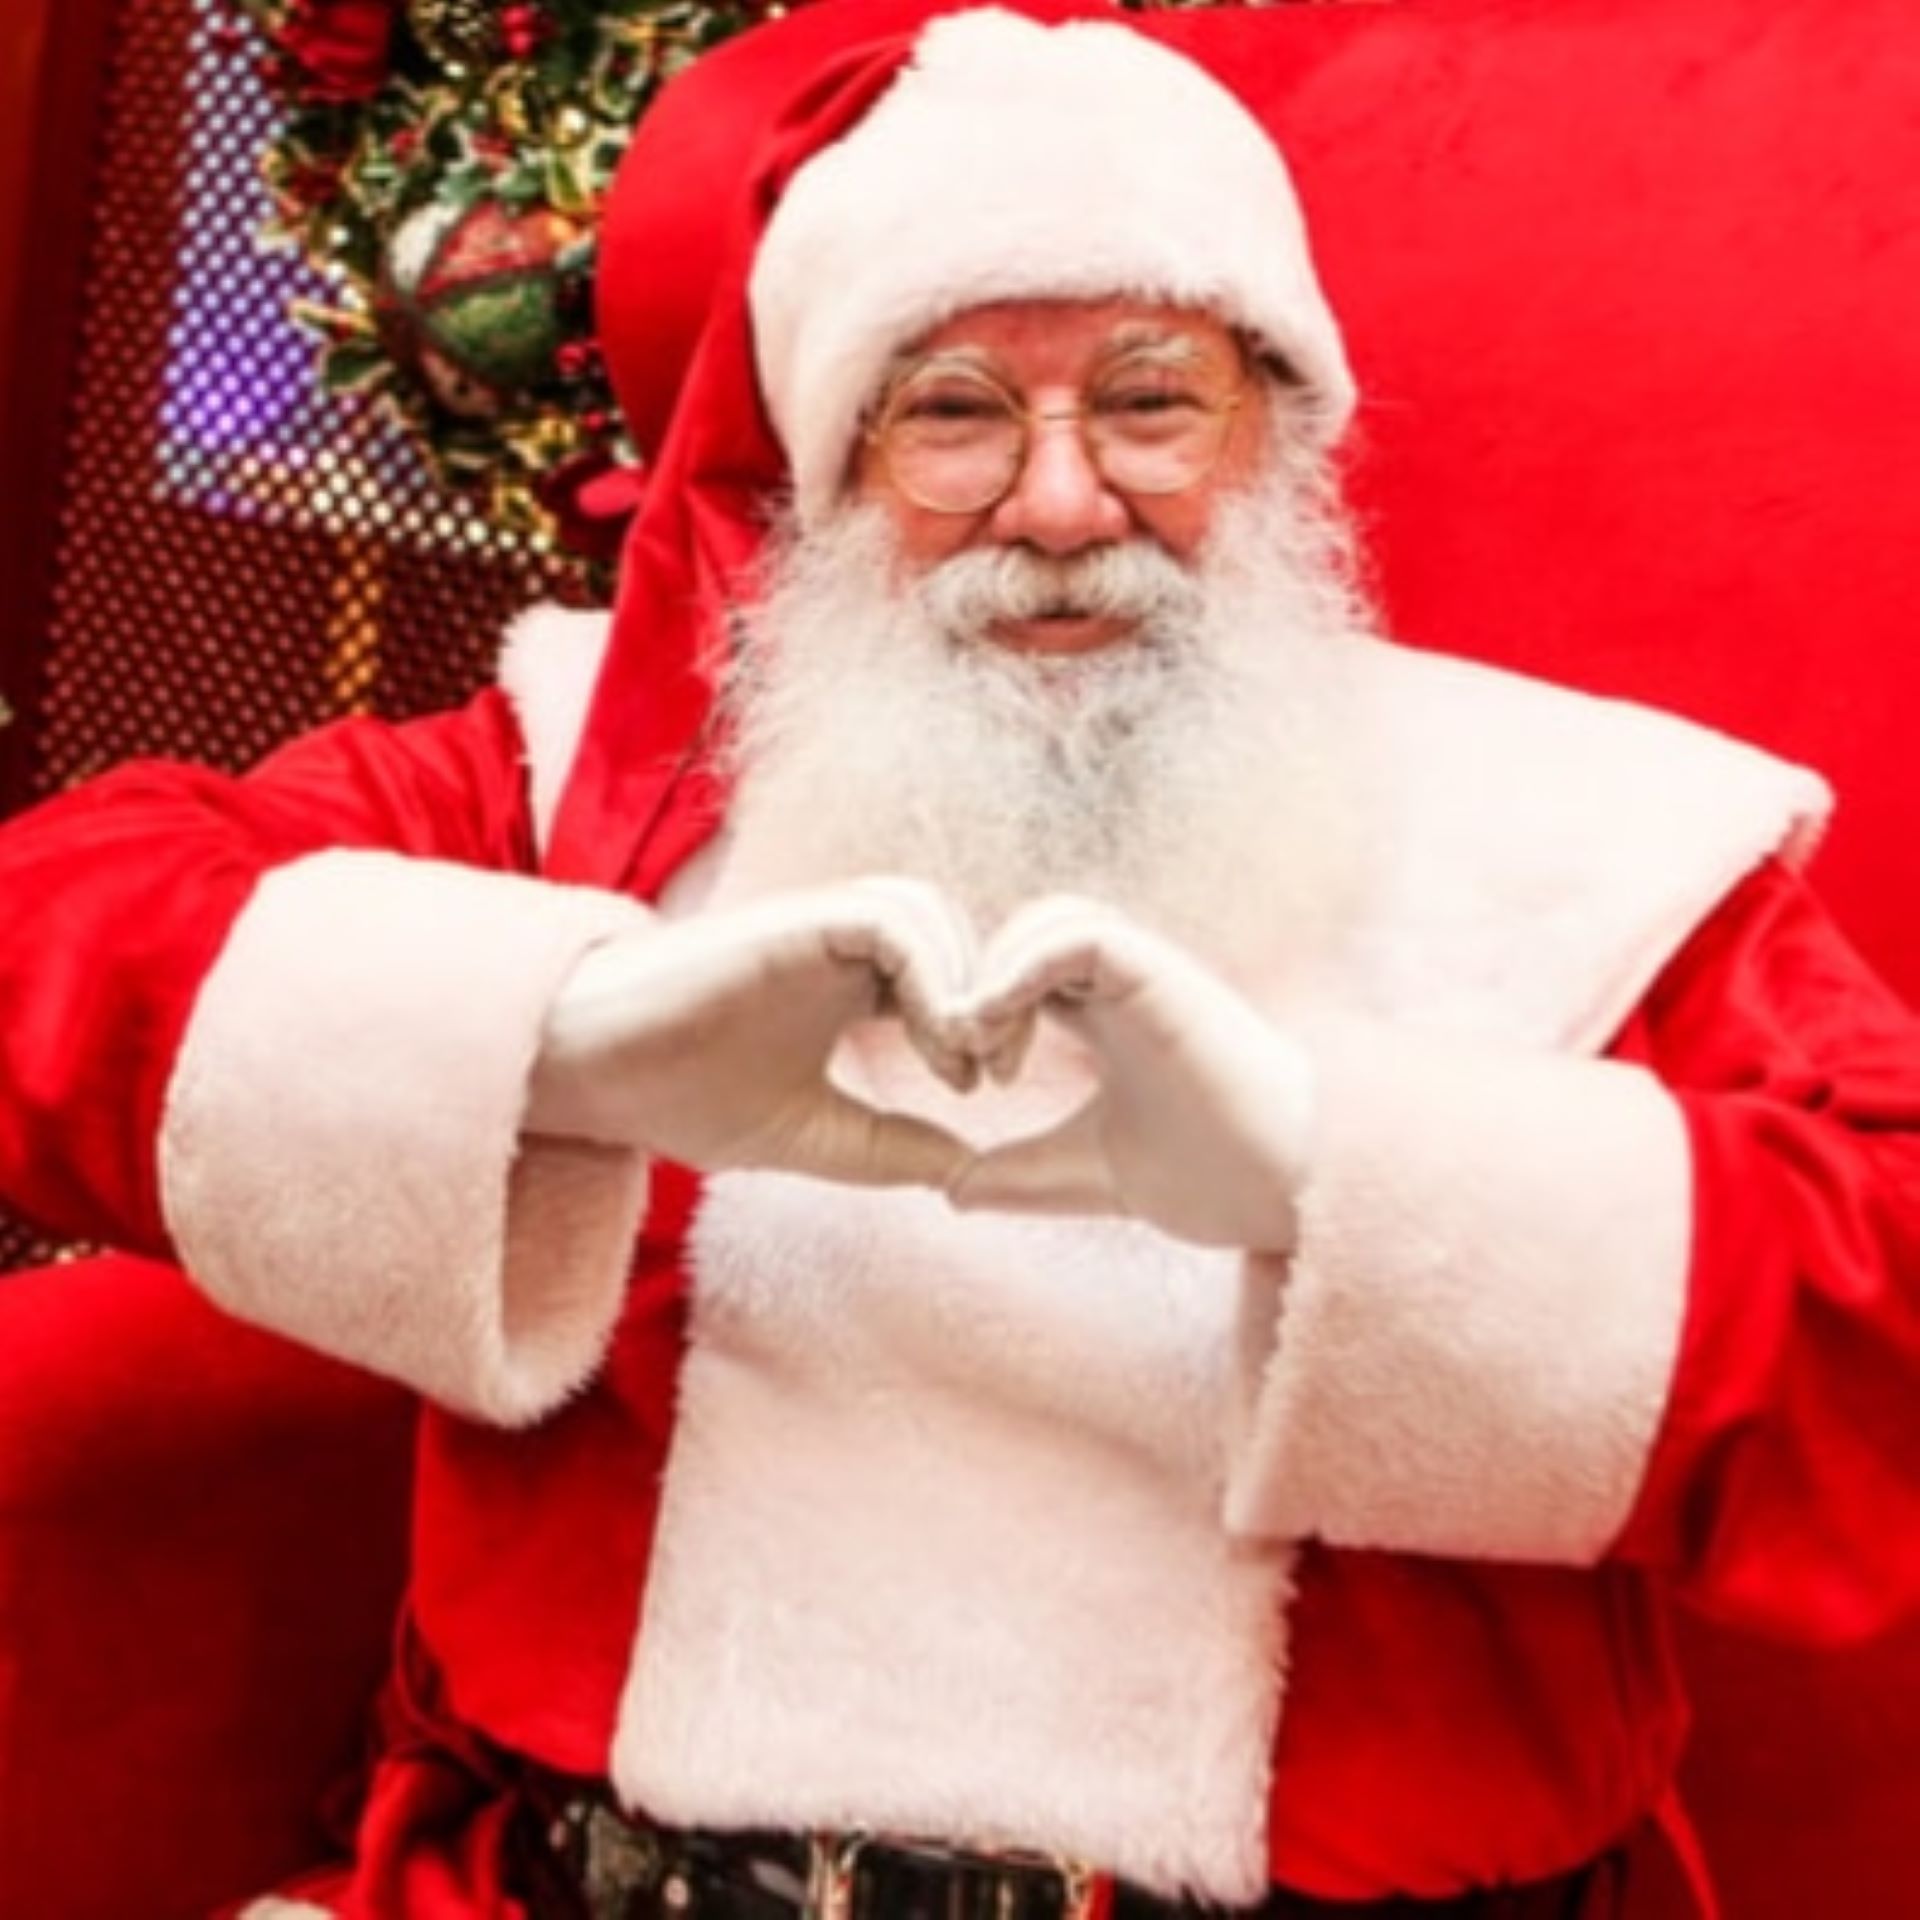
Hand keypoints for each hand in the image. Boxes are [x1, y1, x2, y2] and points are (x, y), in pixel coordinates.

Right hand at [527, 877, 978, 1189]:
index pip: (948, 976)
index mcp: (849, 986)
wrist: (592, 1067)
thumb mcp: (808, 1135)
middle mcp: (840, 946)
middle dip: (993, 998)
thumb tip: (968, 1171)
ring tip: (960, 1066)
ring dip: (965, 985)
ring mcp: (818, 927)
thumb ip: (886, 1147)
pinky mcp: (796, 921)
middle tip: (997, 1076)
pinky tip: (932, 1043)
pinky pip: (891, 920)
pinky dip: (930, 973)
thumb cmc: (678, 1091)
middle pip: (956, 932)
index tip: (993, 1091)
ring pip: (931, 912)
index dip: (987, 1023)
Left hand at [949, 896, 1312, 1249]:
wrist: (1286, 1188)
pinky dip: (1023, 965)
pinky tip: (996, 1021)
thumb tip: (951, 1192)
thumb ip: (1021, 1172)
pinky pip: (1078, 934)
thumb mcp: (1085, 1173)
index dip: (973, 1009)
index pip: (1021, 975)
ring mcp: (1144, 975)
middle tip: (958, 1057)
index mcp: (1106, 1021)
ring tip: (982, 1045)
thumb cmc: (1212, 1177)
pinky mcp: (1160, 974)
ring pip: (1047, 919)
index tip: (958, 1077)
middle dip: (974, 983)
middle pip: (1025, 935)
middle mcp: (1123, 987)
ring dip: (994, 973)